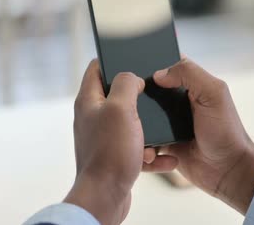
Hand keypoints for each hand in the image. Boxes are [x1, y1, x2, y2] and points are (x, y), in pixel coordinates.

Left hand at [64, 60, 176, 223]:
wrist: (105, 197)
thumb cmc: (110, 153)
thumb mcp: (121, 107)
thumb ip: (126, 83)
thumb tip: (132, 77)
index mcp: (89, 101)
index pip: (97, 67)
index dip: (114, 59)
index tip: (132, 56)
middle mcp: (93, 117)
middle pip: (117, 95)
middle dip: (139, 95)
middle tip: (154, 94)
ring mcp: (103, 137)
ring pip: (131, 122)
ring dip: (148, 128)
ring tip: (158, 136)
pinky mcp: (114, 156)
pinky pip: (137, 148)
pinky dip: (151, 152)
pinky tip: (164, 159)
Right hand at [143, 58, 253, 213]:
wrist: (227, 170)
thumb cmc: (226, 131)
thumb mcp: (214, 94)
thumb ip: (190, 74)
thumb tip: (158, 73)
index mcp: (192, 85)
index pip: (167, 65)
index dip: (152, 63)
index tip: (136, 67)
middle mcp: (179, 101)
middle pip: (149, 90)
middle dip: (138, 95)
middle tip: (128, 100)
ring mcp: (170, 122)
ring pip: (142, 116)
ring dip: (137, 122)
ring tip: (134, 128)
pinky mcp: (163, 143)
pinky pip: (145, 140)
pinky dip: (143, 144)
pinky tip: (148, 149)